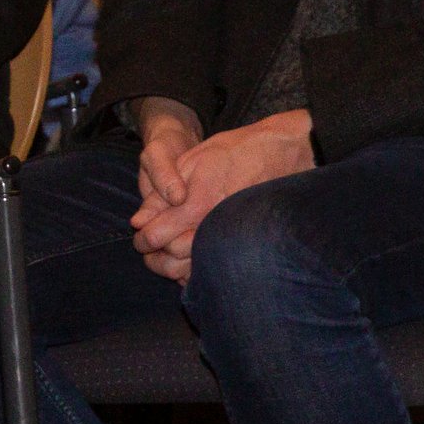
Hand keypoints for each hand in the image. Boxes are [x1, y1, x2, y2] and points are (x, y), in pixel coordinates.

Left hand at [132, 111, 314, 282]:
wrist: (284, 154)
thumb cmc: (237, 152)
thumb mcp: (193, 160)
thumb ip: (163, 193)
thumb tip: (139, 220)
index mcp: (197, 203)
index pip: (158, 235)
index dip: (143, 239)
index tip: (140, 237)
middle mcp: (214, 226)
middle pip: (173, 256)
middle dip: (154, 256)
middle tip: (148, 250)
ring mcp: (232, 238)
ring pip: (194, 269)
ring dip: (173, 268)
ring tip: (164, 259)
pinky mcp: (244, 244)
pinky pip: (215, 268)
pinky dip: (197, 272)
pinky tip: (190, 263)